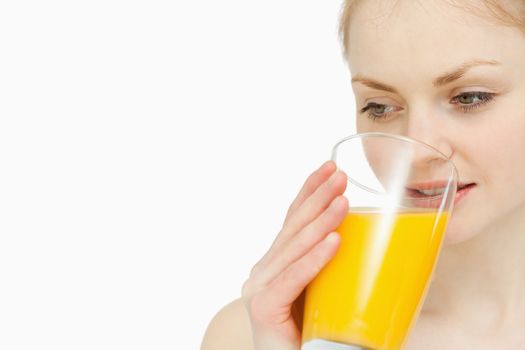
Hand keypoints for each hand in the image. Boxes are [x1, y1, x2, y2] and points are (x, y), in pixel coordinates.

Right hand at [241, 160, 347, 349]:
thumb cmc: (315, 334)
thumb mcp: (327, 292)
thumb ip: (337, 270)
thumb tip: (384, 247)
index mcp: (278, 264)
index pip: (293, 221)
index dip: (309, 192)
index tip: (329, 168)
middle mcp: (264, 271)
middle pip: (292, 228)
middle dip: (317, 198)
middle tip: (340, 175)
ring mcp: (259, 288)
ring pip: (293, 248)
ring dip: (320, 221)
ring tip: (343, 201)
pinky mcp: (263, 308)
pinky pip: (292, 279)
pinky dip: (314, 260)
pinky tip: (334, 241)